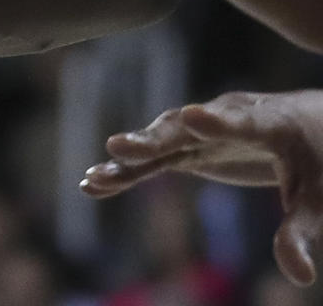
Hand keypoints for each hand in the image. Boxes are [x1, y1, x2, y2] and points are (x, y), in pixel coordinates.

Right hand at [81, 89, 322, 285]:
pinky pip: (153, 159)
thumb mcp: (317, 199)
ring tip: (96, 178)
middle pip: (184, 129)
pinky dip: (127, 170)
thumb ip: (300, 231)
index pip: (240, 123)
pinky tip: (92, 184)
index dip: (216, 122)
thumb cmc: (317, 159)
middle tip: (118, 147)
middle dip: (152, 139)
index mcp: (267, 123)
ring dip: (129, 158)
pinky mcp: (187, 146)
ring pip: (160, 140)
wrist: (306, 123)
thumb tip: (298, 277)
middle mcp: (225, 118)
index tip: (191, 116)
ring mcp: (201, 131)